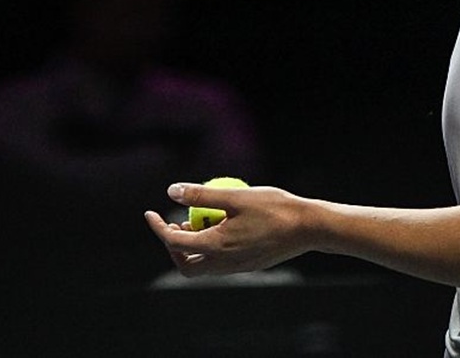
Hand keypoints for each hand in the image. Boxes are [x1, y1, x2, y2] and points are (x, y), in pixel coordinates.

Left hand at [143, 182, 309, 275]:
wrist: (309, 228)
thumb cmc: (274, 208)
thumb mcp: (234, 196)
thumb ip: (201, 195)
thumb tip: (172, 191)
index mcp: (216, 246)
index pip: (174, 242)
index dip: (157, 228)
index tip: (150, 212)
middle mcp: (224, 263)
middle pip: (185, 265)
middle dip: (172, 246)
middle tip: (174, 223)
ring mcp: (237, 268)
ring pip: (203, 266)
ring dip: (192, 247)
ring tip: (196, 221)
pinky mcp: (248, 265)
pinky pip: (220, 263)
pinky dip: (210, 248)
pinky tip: (221, 226)